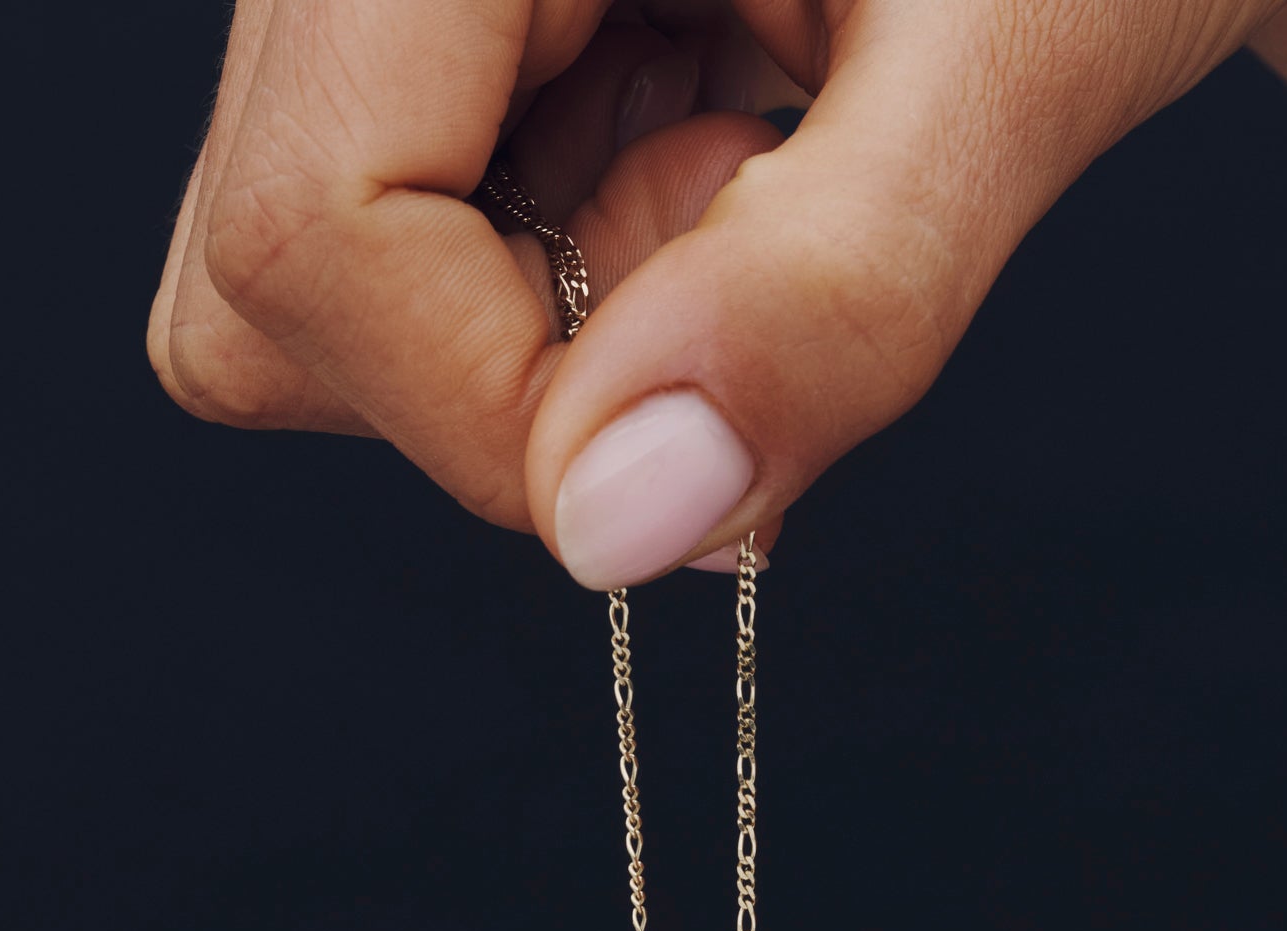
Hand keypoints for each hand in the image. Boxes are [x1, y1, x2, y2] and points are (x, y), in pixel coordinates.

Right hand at [150, 0, 1282, 580]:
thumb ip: (831, 291)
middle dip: (521, 365)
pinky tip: (713, 136)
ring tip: (748, 149)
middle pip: (270, 277)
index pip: (306, 229)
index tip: (717, 416)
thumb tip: (615, 525)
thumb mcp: (1015, 53)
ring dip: (559, 317)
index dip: (496, 406)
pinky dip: (582, 265)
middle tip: (748, 225)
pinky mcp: (433, 32)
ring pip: (324, 288)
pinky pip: (412, 244)